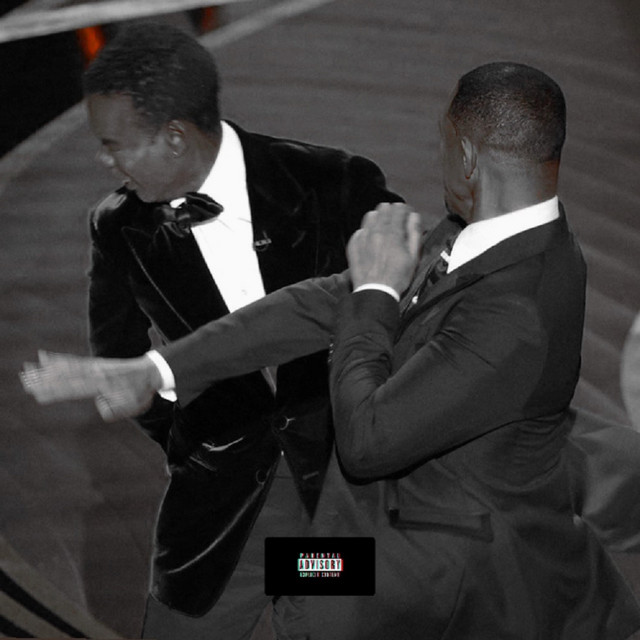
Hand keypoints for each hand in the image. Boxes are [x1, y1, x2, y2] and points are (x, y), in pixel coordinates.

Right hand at [20, 351, 162, 421]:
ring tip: (30, 367)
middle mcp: (96, 373)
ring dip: (48, 369)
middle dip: (46, 380)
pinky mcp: (96, 364)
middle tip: (26, 381)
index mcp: (103, 384)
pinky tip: (47, 357)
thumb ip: (116, 409)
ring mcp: (96, 366)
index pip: (75, 389)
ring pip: (68, 367)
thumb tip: (100, 404)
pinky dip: (60, 360)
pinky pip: (75, 361)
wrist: (151, 372)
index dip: (56, 391)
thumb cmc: (142, 392)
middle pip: (66, 377)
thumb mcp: (133, 406)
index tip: (39, 394)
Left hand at [347, 203, 421, 293]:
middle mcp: (376, 232)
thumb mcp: (413, 257)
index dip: (403, 209)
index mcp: (393, 234)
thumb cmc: (396, 277)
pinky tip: (371, 238)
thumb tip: (414, 218)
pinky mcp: (354, 246)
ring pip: (370, 217)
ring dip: (378, 217)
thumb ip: (414, 234)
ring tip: (383, 225)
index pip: (398, 209)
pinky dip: (367, 231)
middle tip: (395, 218)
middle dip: (391, 211)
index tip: (405, 212)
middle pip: (383, 210)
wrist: (375, 291)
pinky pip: (360, 231)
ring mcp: (363, 238)